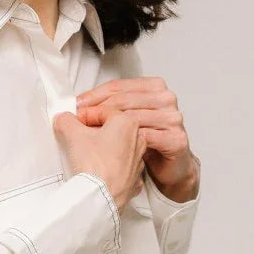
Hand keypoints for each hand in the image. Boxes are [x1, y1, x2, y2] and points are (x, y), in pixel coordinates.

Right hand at [52, 110, 146, 211]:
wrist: (102, 198)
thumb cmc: (95, 167)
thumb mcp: (74, 136)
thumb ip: (67, 121)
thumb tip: (64, 119)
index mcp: (127, 123)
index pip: (101, 111)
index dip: (83, 116)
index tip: (73, 123)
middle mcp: (138, 140)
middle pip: (112, 129)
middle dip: (94, 131)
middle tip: (78, 137)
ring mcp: (138, 161)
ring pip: (118, 148)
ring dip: (103, 149)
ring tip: (87, 156)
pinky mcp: (134, 179)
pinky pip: (122, 167)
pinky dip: (111, 167)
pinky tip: (99, 170)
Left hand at [76, 77, 199, 202]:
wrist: (171, 167)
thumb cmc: (148, 143)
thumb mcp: (126, 121)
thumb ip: (111, 109)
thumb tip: (80, 106)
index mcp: (154, 87)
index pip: (118, 87)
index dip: (94, 95)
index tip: (77, 105)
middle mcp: (165, 99)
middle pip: (124, 100)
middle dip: (98, 110)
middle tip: (79, 119)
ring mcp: (173, 118)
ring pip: (134, 118)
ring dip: (108, 127)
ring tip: (89, 135)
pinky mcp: (176, 139)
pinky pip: (147, 138)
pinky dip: (127, 143)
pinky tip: (111, 149)